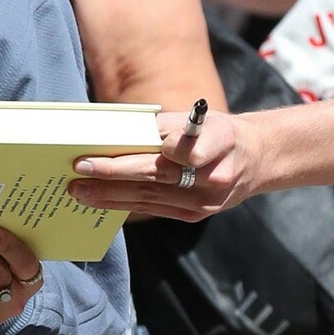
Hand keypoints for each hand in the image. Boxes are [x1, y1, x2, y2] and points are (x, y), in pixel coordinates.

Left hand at [69, 107, 258, 215]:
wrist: (255, 160)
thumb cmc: (218, 132)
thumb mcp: (201, 118)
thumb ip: (165, 127)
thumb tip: (118, 133)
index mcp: (219, 142)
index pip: (179, 151)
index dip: (145, 153)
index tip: (121, 147)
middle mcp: (213, 176)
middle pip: (156, 176)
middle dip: (113, 174)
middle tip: (80, 169)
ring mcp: (204, 201)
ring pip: (149, 197)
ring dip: (109, 196)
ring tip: (78, 191)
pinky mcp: (194, 215)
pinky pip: (153, 209)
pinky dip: (124, 205)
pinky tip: (100, 201)